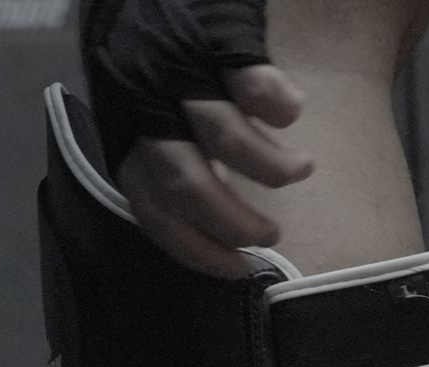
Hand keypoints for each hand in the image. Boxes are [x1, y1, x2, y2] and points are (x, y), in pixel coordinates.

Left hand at [116, 65, 312, 278]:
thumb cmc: (152, 53)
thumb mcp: (141, 111)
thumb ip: (166, 162)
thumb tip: (209, 226)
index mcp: (127, 134)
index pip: (155, 211)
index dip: (197, 250)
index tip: (237, 269)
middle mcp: (148, 107)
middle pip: (189, 184)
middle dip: (235, 223)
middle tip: (270, 237)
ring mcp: (182, 70)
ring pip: (224, 137)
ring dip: (270, 170)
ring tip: (302, 172)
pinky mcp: (217, 35)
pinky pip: (252, 81)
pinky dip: (279, 107)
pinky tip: (295, 114)